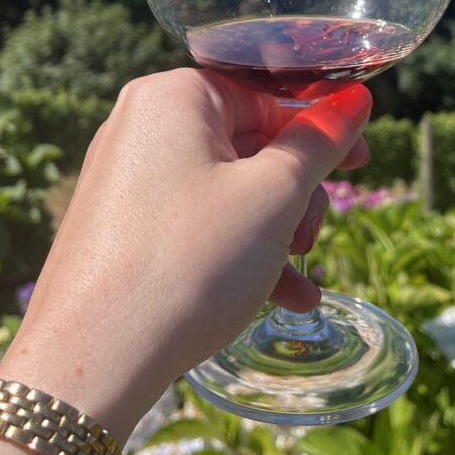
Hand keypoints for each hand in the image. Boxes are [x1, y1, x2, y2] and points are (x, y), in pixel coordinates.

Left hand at [0, 69, 371, 443]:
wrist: (92, 360)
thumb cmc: (190, 261)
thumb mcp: (273, 196)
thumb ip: (320, 141)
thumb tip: (356, 100)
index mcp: (174, 96)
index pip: (266, 94)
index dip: (321, 128)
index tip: (361, 162)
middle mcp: (143, 126)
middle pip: (249, 143)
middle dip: (295, 195)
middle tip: (311, 238)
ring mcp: (128, 179)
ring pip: (228, 189)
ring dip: (275, 231)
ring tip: (297, 281)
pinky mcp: (123, 228)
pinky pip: (197, 223)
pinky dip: (240, 251)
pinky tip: (281, 297)